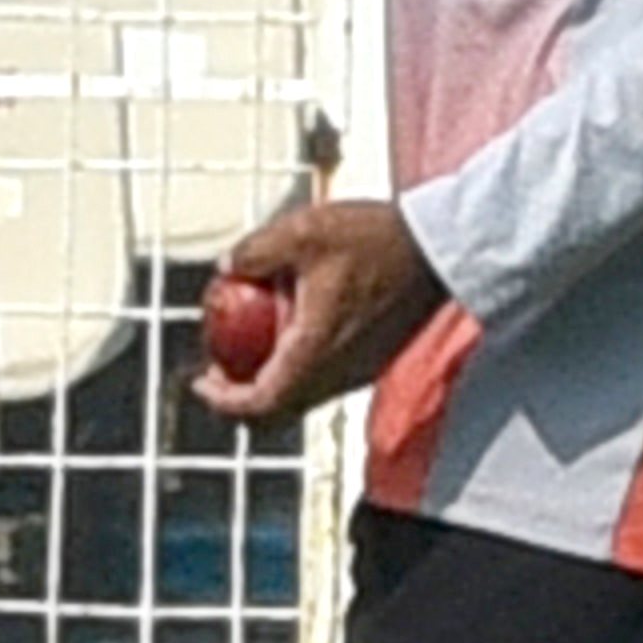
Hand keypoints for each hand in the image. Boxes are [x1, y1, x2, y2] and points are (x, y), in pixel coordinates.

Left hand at [191, 202, 448, 427]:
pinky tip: (287, 333)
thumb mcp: (303, 232)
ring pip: (303, 397)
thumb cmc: (376, 239)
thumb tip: (226, 267)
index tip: (200, 383)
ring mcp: (360, 369)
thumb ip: (255, 250)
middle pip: (280, 410)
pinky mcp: (374, 358)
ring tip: (244, 352)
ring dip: (268, 384)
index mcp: (316, 350)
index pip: (262, 403)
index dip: (224, 402)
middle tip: (215, 372)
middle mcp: (339, 372)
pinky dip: (295, 370)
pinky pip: (324, 380)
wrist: (441, 246)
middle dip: (240, 398)